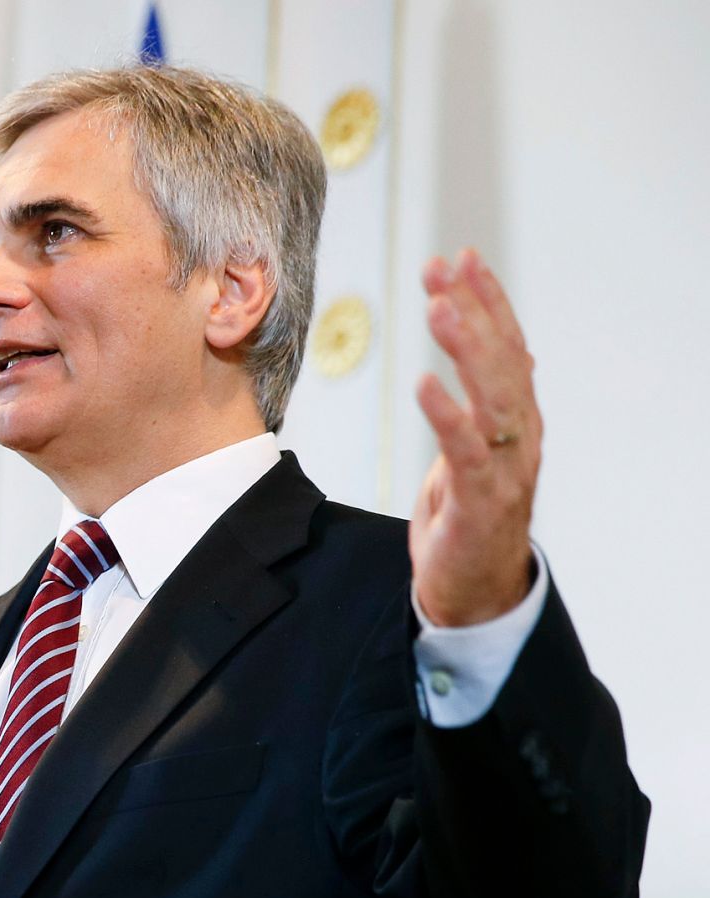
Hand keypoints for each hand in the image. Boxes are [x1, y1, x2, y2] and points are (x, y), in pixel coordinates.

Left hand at [410, 248, 541, 625]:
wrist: (475, 590)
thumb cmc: (469, 517)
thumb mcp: (471, 449)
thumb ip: (480, 401)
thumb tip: (491, 351)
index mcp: (516, 419)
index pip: (506, 346)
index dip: (488, 301)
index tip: (460, 260)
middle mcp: (519, 435)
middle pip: (501, 360)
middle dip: (474, 310)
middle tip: (443, 271)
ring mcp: (505, 467)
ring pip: (493, 396)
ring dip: (467, 348)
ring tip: (440, 309)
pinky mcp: (480, 500)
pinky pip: (466, 451)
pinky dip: (447, 415)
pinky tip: (425, 384)